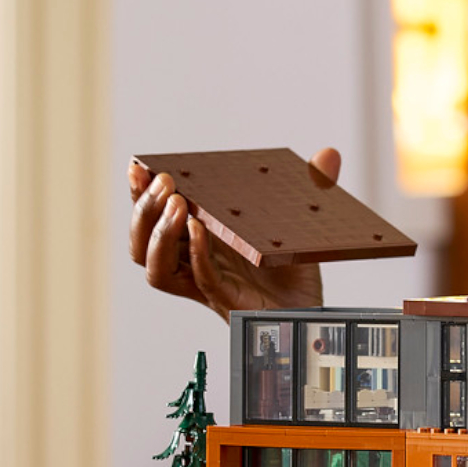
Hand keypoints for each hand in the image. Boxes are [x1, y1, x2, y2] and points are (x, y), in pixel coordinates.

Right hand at [128, 147, 339, 320]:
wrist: (313, 311)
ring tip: (177, 205)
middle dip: (145, 211)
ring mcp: (208, 284)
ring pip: (159, 269)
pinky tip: (199, 229)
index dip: (138, 195)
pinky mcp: (228, 300)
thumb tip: (329, 155)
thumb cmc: (296, 273)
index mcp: (199, 242)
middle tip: (164, 183)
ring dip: (160, 235)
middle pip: (142, 245)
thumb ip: (313, 187)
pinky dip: (197, 253)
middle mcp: (195, 263)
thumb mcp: (302, 222)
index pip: (152, 220)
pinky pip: (202, 279)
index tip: (138, 167)